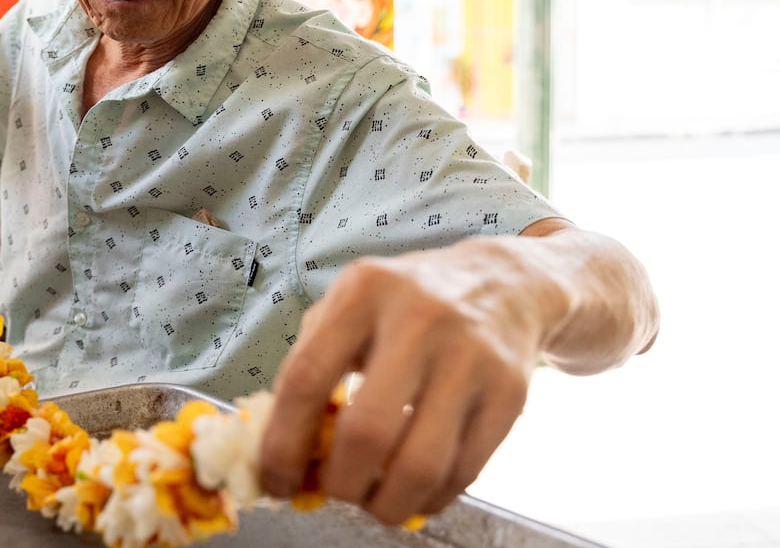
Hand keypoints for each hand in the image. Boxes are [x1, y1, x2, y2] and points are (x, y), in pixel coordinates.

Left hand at [259, 244, 549, 524]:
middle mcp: (418, 320)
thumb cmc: (406, 302)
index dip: (284, 443)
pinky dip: (429, 498)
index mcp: (364, 292)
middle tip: (332, 491)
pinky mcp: (510, 395)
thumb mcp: (350, 304)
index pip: (308, 378)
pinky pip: (464, 472)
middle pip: (366, 431)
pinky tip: (412, 491)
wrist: (503, 284)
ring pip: (420, 464)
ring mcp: (470, 358)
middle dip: (340, 482)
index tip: (277, 480)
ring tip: (372, 500)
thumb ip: (310, 362)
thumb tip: (278, 449)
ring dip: (386, 503)